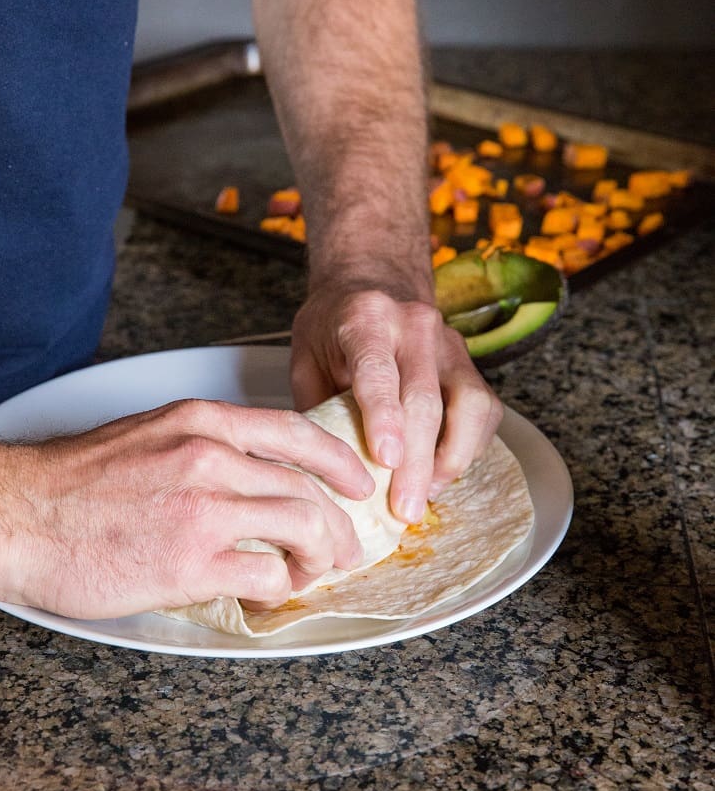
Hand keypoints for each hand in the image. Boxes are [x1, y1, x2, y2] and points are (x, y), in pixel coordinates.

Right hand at [0, 400, 373, 618]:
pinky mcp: (190, 562)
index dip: (339, 460)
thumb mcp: (151, 435)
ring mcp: (203, 509)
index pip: (295, 432)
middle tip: (344, 545)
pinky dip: (281, 587)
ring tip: (313, 571)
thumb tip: (256, 476)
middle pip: (307, 487)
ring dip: (319, 556)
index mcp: (202, 422)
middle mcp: (210, 457)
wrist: (19, 515)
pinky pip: (266, 574)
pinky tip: (272, 591)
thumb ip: (207, 447)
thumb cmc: (76, 483)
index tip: (358, 480)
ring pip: (301, 527)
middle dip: (339, 523)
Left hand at [291, 286, 502, 523]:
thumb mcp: (305, 356)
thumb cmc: (333, 326)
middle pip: (425, 399)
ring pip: (469, 404)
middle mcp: (414, 326)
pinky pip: (484, 410)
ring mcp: (449, 342)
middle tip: (404, 509)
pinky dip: (469, 448)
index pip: (378, 370)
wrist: (372, 281)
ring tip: (426, 495)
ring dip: (451, 459)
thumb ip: (317, 406)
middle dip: (417, 462)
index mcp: (365, 318)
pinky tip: (442, 473)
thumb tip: (326, 470)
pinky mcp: (470, 361)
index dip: (383, 416)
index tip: (385, 460)